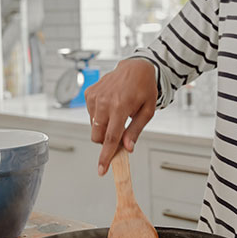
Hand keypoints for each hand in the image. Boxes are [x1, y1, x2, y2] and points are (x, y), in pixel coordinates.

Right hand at [84, 59, 157, 175]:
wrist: (135, 67)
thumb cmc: (144, 88)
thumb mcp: (147, 111)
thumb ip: (136, 130)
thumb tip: (127, 148)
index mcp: (120, 107)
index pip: (111, 138)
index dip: (106, 156)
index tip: (101, 169)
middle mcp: (104, 101)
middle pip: (97, 136)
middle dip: (106, 140)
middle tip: (119, 131)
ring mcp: (94, 97)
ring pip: (93, 126)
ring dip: (104, 127)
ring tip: (117, 113)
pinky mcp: (89, 93)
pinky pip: (91, 115)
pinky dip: (100, 116)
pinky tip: (110, 105)